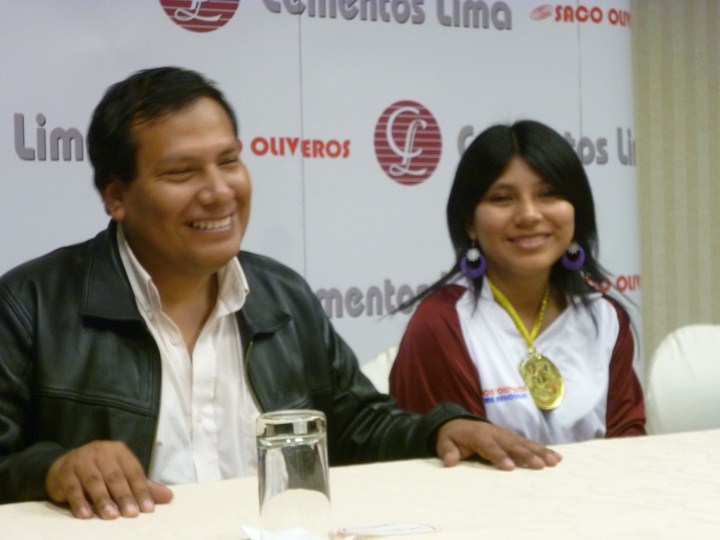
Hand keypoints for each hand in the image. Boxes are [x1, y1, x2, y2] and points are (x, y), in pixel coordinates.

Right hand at [45, 440, 172, 518]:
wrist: (63, 465)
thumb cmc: (99, 471)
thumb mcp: (122, 475)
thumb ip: (143, 486)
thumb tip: (169, 497)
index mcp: (119, 451)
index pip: (133, 471)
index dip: (141, 490)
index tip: (148, 509)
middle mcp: (100, 452)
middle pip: (115, 476)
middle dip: (124, 496)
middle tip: (132, 514)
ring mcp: (81, 460)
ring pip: (94, 481)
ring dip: (103, 500)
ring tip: (111, 516)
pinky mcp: (64, 472)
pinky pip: (73, 488)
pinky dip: (79, 502)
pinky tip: (86, 516)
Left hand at [436, 419, 561, 469]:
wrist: (458, 423)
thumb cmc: (452, 438)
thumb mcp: (444, 443)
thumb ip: (447, 451)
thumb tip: (449, 461)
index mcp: (478, 436)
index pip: (490, 447)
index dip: (499, 456)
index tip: (510, 467)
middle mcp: (495, 433)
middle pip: (512, 444)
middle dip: (526, 455)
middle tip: (540, 465)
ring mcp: (505, 434)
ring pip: (524, 443)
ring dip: (540, 452)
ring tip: (554, 461)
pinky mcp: (512, 437)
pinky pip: (529, 443)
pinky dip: (542, 449)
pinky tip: (556, 457)